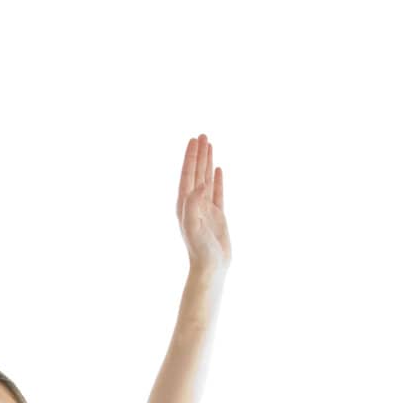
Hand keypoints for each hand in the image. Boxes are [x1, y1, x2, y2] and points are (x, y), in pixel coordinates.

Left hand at [176, 134, 230, 272]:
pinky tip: (217, 169)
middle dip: (199, 154)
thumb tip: (201, 184)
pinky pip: (218, 192)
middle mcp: (193, 204)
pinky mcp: (217, 215)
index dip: (190, 157)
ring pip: (206, 179)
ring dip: (207, 162)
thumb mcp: (192, 225)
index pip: (187, 175)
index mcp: (184, 204)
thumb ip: (193, 203)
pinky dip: (217, 179)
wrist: (210, 267)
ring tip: (209, 145)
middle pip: (196, 173)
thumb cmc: (199, 249)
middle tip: (202, 135)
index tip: (194, 140)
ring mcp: (206, 208)